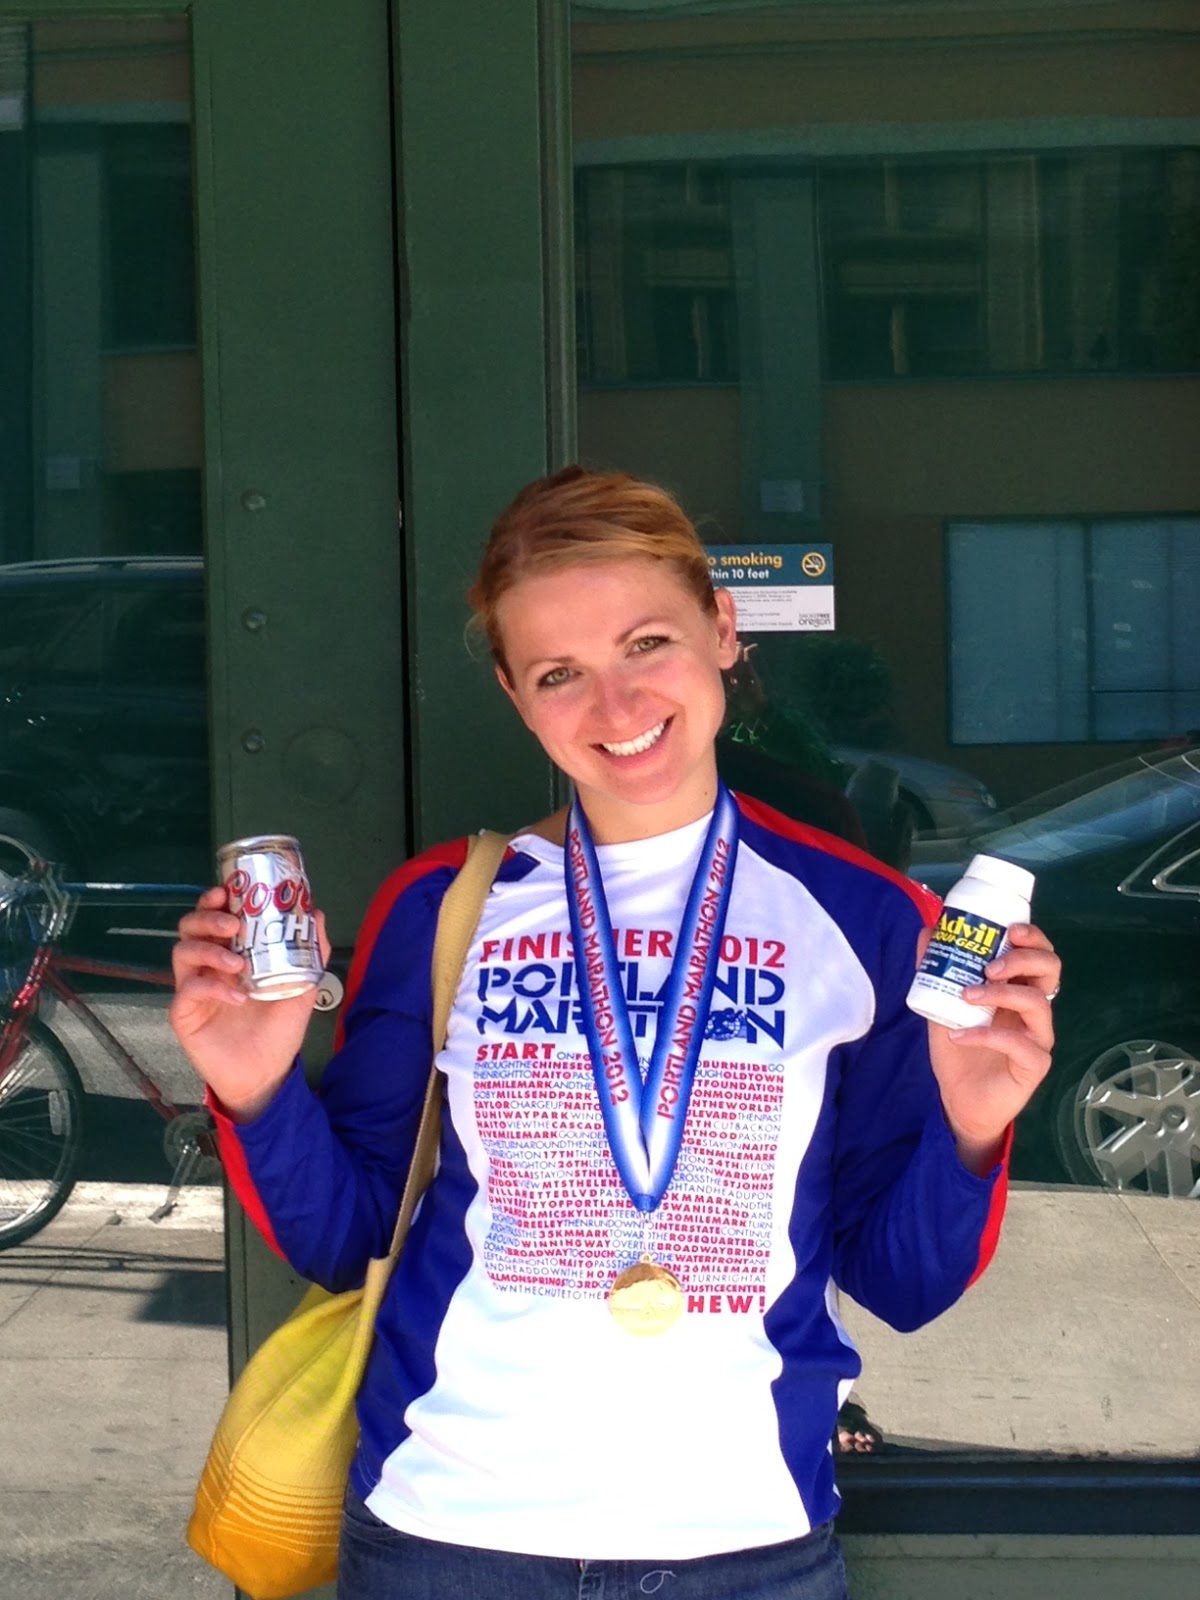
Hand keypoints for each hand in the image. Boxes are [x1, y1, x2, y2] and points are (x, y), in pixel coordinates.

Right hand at [169, 885, 329, 1122]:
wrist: (266, 1073)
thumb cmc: (278, 1029)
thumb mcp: (302, 986)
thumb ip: (310, 952)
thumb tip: (318, 914)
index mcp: (231, 953)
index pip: (214, 916)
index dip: (215, 899)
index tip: (227, 890)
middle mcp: (207, 965)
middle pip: (190, 926)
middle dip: (208, 917)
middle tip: (233, 923)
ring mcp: (193, 988)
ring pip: (182, 951)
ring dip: (210, 950)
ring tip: (238, 964)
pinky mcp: (184, 1013)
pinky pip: (187, 989)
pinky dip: (212, 987)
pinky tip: (237, 997)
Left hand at [919, 922, 1060, 1173]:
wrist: (960, 1100)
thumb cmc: (960, 1050)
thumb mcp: (942, 1005)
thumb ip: (936, 972)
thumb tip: (927, 932)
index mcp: (1018, 989)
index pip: (1039, 955)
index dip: (1033, 938)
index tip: (1009, 930)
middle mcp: (1034, 1010)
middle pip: (1050, 971)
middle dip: (1023, 959)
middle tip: (989, 966)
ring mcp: (1038, 1037)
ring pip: (1038, 1004)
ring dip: (1001, 994)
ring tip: (967, 996)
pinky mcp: (1034, 1065)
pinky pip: (1022, 1045)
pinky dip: (988, 1035)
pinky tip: (959, 1035)